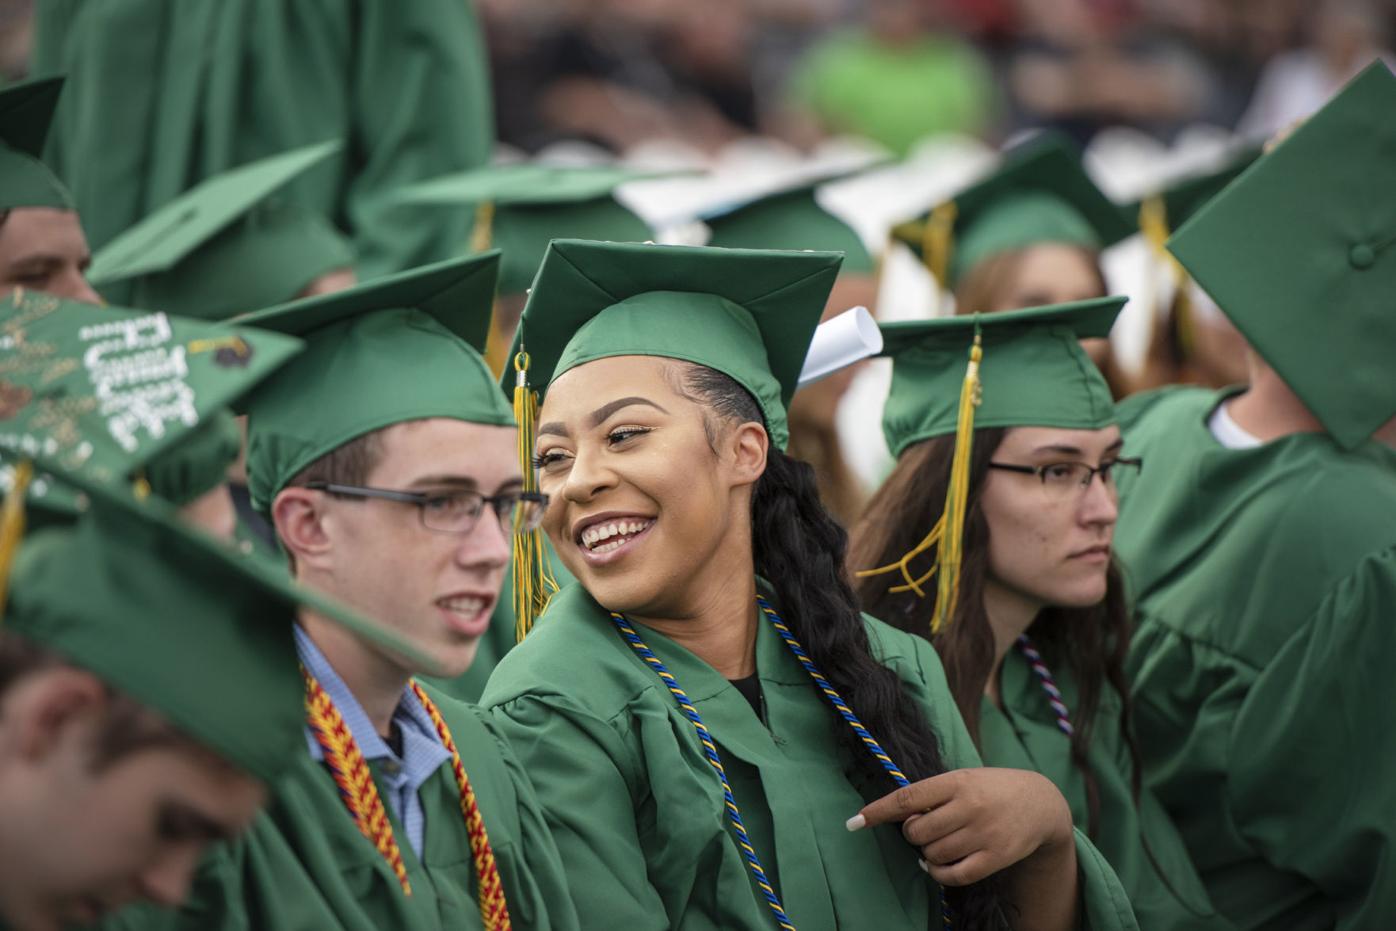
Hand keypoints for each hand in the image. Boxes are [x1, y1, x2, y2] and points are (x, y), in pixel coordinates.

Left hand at [848, 768, 1074, 886]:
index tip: (856, 821)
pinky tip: (937, 865)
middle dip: (912, 834)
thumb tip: (898, 816)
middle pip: (917, 831)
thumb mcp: (964, 777)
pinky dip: (938, 873)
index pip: (908, 797)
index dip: (879, 810)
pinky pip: (954, 875)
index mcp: (957, 781)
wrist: (1041, 802)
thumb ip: (934, 794)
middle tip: (924, 828)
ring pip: (933, 854)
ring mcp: (983, 834)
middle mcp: (969, 807)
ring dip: (926, 853)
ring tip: (938, 842)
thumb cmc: (992, 788)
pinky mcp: (995, 858)